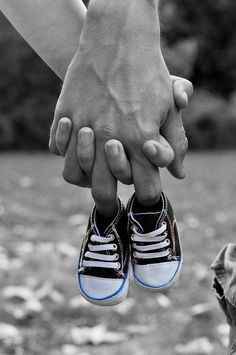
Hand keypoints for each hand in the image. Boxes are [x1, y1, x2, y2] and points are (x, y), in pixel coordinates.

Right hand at [49, 1, 188, 214]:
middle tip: (110, 205)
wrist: (116, 39)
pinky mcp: (63, 115)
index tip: (144, 194)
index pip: (145, 188)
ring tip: (91, 171)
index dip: (147, 195)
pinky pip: (57, 148)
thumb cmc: (148, 73)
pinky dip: (65, 151)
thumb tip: (178, 174)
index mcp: (141, 141)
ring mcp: (83, 128)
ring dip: (83, 176)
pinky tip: (75, 142)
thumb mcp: (168, 107)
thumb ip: (175, 143)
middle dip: (109, 203)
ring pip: (73, 174)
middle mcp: (109, 140)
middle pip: (104, 190)